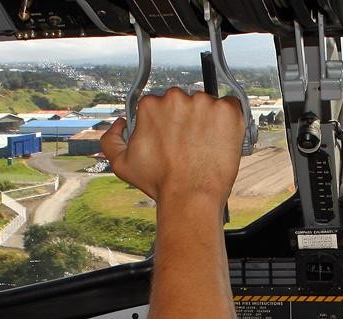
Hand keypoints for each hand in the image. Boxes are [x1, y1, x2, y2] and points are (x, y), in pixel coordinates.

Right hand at [99, 88, 244, 210]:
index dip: (170, 124)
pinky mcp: (227, 111)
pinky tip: (223, 139)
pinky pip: (232, 106)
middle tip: (192, 145)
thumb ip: (111, 140)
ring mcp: (203, 102)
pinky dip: (230, 120)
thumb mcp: (121, 164)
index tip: (176, 139)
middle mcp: (175, 98)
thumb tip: (121, 123)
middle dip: (189, 120)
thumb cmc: (159, 183)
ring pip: (208, 105)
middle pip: (185, 102)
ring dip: (209, 121)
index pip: (163, 106)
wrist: (189, 197)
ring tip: (207, 147)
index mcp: (150, 105)